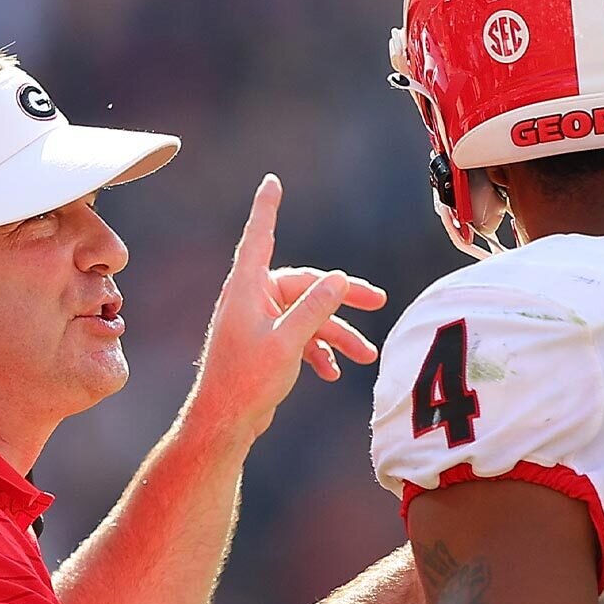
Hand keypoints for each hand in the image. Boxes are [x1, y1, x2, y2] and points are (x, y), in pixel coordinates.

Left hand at [189, 174, 386, 439]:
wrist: (225, 422)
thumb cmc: (246, 381)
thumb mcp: (287, 343)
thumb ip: (314, 309)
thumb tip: (338, 278)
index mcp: (247, 289)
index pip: (260, 236)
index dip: (267, 207)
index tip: (271, 181)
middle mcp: (252, 299)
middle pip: (306, 285)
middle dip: (342, 297)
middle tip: (379, 301)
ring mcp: (259, 322)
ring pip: (308, 315)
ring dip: (337, 334)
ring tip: (367, 356)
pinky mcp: (266, 343)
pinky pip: (300, 336)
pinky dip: (318, 351)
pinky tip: (333, 372)